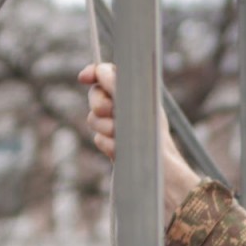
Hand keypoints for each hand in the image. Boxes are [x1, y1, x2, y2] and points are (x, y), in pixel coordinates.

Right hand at [78, 62, 202, 225]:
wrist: (162, 176)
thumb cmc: (157, 140)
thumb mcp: (138, 108)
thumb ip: (118, 86)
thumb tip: (100, 70)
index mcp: (136, 94)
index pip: (109, 75)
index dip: (94, 73)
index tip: (84, 78)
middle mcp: (127, 109)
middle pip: (96, 96)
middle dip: (99, 103)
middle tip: (111, 112)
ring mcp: (118, 128)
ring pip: (93, 118)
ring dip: (106, 127)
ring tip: (122, 137)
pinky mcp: (113, 146)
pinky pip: (98, 139)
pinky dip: (108, 144)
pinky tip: (121, 150)